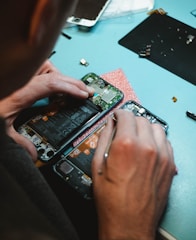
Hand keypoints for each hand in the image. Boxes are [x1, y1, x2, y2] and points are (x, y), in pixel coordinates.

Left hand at [0, 60, 93, 160]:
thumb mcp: (1, 130)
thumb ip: (18, 142)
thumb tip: (33, 154)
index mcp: (19, 92)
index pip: (51, 84)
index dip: (70, 88)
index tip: (83, 94)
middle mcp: (21, 80)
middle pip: (52, 72)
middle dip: (72, 82)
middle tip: (85, 90)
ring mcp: (20, 76)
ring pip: (46, 67)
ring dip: (60, 77)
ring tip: (71, 88)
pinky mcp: (19, 76)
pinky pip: (39, 70)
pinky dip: (50, 76)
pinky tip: (54, 86)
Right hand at [92, 109, 175, 239]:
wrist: (129, 223)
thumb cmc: (112, 200)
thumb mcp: (98, 165)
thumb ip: (104, 138)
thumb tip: (109, 125)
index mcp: (126, 145)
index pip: (126, 115)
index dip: (119, 114)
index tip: (117, 117)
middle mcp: (147, 147)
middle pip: (141, 119)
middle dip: (130, 121)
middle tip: (124, 129)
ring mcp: (161, 156)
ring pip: (156, 127)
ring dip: (145, 128)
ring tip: (136, 137)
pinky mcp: (169, 165)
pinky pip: (166, 141)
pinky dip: (156, 139)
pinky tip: (147, 147)